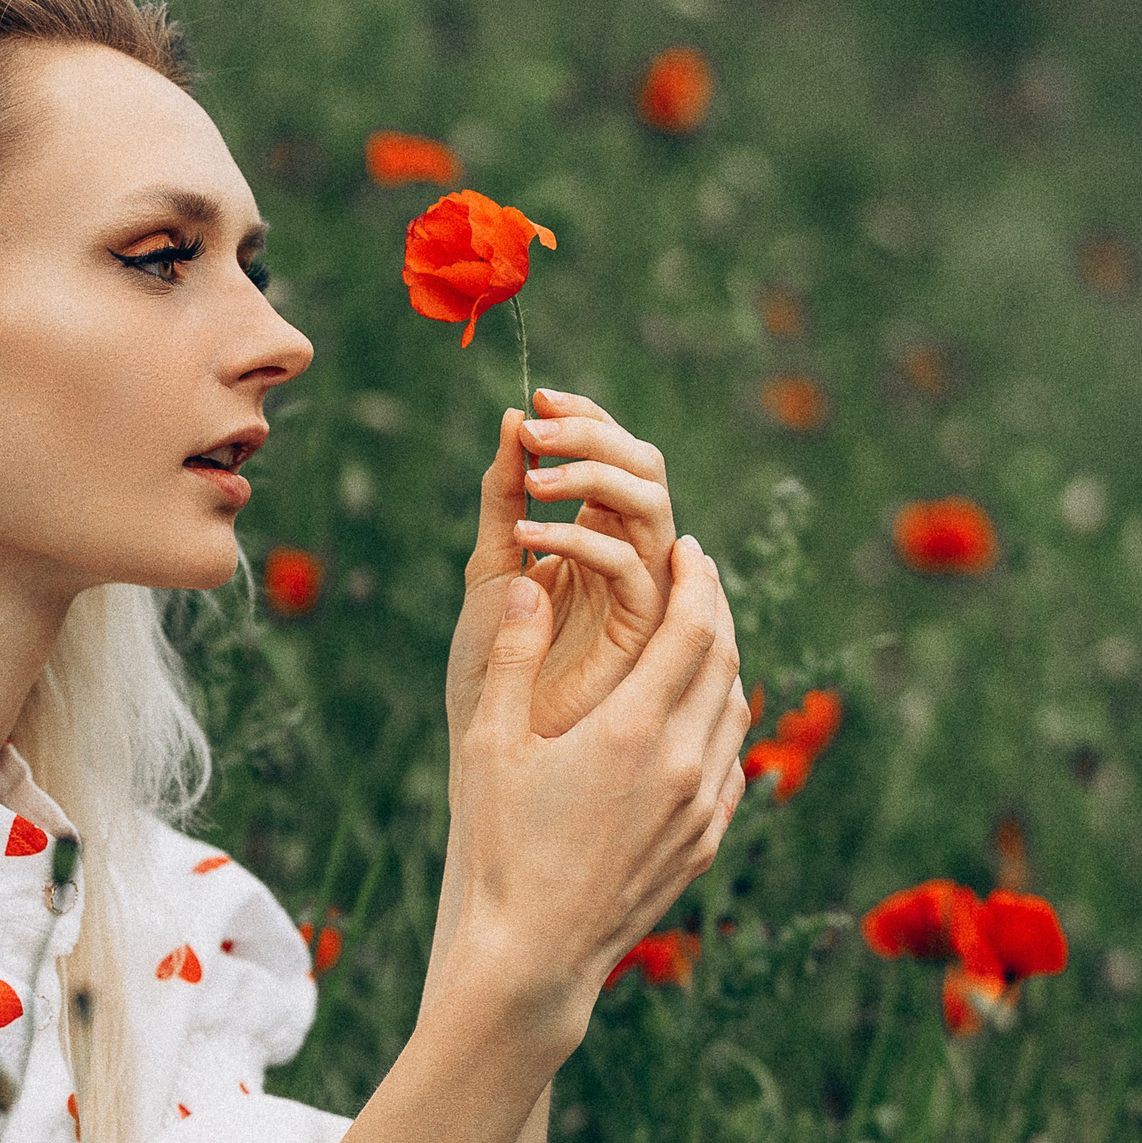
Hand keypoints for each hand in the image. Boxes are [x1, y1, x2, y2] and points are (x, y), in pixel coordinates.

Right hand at [428, 536, 752, 1054]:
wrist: (535, 955)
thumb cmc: (500, 847)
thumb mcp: (488, 744)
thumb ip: (511, 655)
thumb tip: (523, 580)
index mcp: (632, 730)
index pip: (691, 629)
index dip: (696, 580)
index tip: (689, 547)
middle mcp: (683, 764)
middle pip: (726, 661)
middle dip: (717, 607)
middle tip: (700, 573)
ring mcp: (702, 808)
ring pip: (735, 711)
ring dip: (725, 661)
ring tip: (701, 631)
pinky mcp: (704, 843)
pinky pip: (732, 763)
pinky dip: (724, 721)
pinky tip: (700, 712)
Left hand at [446, 389, 680, 743]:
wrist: (490, 746)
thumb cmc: (488, 668)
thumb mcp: (490, 564)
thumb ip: (504, 495)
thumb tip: (514, 418)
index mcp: (597, 537)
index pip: (615, 454)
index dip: (586, 416)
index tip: (536, 395)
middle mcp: (629, 557)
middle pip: (645, 466)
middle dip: (595, 432)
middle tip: (537, 425)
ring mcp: (641, 593)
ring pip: (653, 505)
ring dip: (594, 475)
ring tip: (532, 479)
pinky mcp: (639, 634)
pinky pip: (632, 566)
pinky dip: (580, 539)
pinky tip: (526, 538)